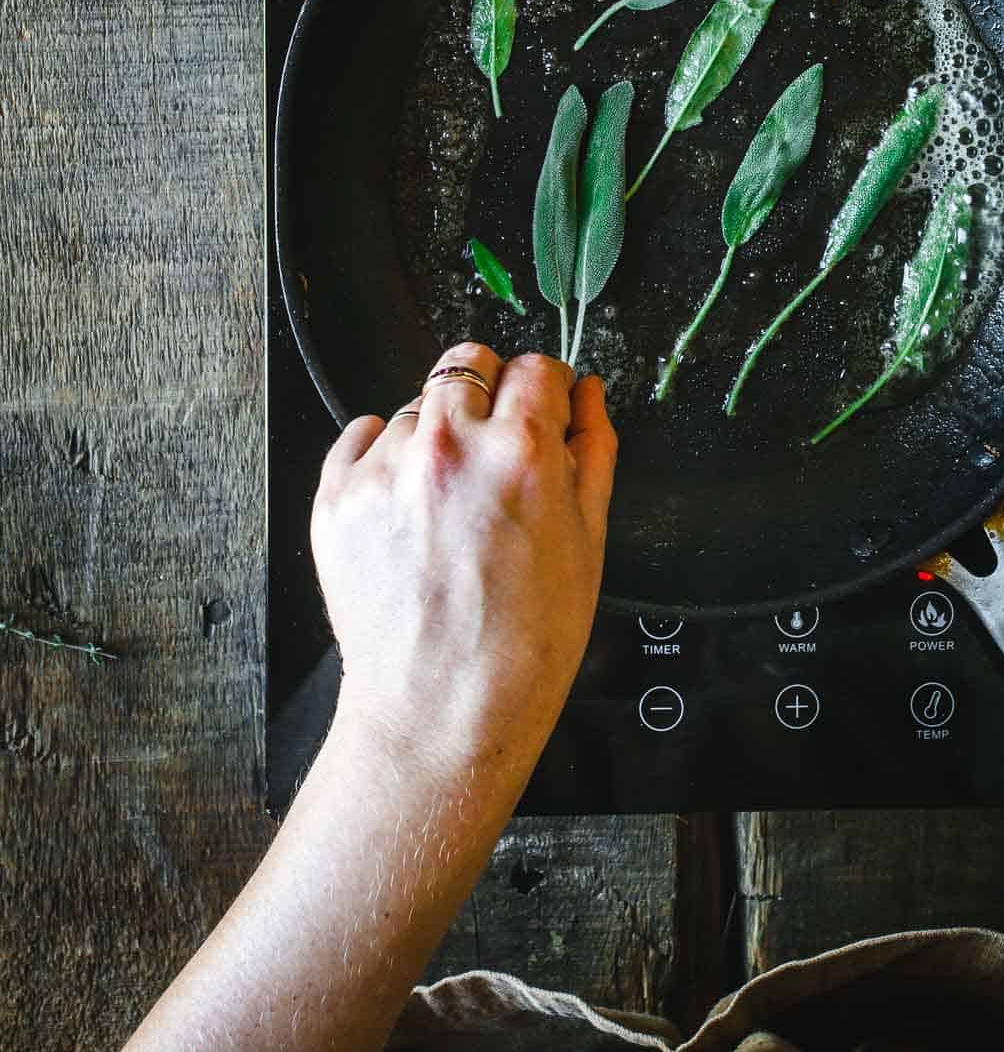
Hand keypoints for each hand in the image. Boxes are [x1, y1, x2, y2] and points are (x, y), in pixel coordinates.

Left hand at [310, 343, 616, 791]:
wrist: (441, 713)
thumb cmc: (523, 645)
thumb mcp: (588, 542)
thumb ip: (592, 451)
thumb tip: (587, 395)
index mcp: (521, 451)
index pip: (534, 367)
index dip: (545, 393)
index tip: (541, 417)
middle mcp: (449, 447)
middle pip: (467, 363)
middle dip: (489, 394)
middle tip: (496, 452)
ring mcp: (385, 469)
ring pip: (417, 407)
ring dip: (437, 435)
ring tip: (450, 505)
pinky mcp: (337, 497)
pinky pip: (360, 437)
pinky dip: (384, 458)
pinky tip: (409, 507)